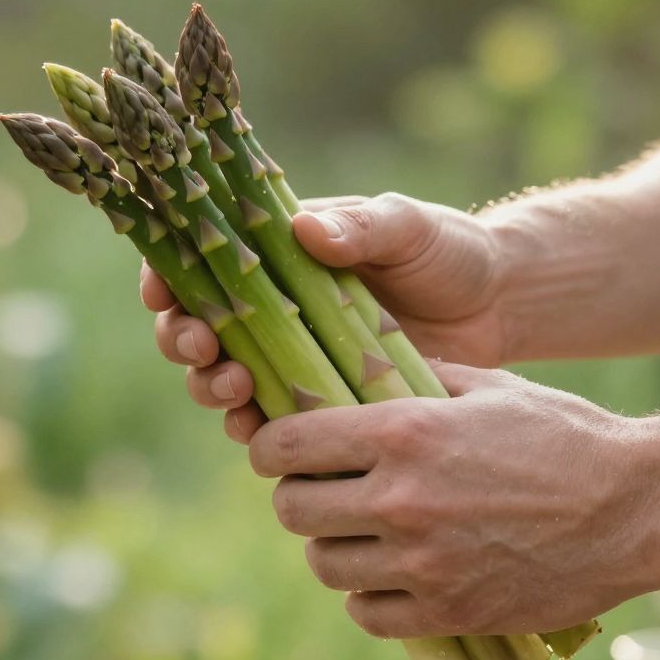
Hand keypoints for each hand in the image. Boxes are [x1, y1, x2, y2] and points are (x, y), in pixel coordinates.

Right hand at [141, 192, 507, 443]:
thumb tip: (304, 229)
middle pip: (193, 325)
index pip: (198, 258)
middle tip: (204, 348)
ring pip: (220, 377)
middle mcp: (269, 304)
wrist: (496, 307)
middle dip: (181, 340)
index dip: (166, 275)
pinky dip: (253, 428)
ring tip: (237, 387)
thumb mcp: (406, 227)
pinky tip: (261, 432)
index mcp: (275, 249)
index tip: (162, 293)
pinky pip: (267, 420)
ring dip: (211, 386)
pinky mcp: (316, 400)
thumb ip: (360, 227)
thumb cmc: (447, 250)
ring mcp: (290, 356)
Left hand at [250, 363, 659, 635]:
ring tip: (360, 535)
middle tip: (322, 491)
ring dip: (335, 548)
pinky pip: (367, 613)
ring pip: (325, 565)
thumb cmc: (567, 436)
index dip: (271, 447)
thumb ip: (417, 378)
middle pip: (294, 509)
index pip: (288, 444)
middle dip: (300, 496)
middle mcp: (401, 501)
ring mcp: (422, 564)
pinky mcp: (447, 613)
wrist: (637, 510)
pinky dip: (370, 597)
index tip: (277, 451)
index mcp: (404, 433)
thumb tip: (358, 368)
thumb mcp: (490, 386)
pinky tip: (392, 576)